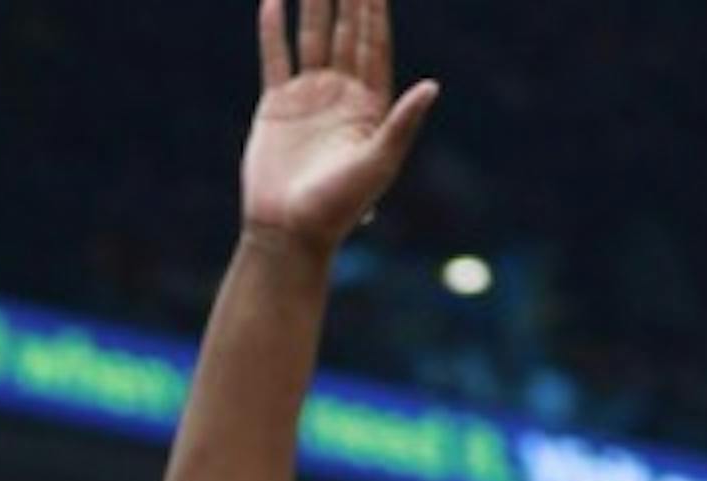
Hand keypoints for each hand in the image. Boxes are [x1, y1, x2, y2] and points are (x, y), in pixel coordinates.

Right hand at [242, 0, 438, 254]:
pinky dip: (273, 30)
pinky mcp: (276, 107)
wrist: (288, 231)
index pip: (374, 45)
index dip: (375, 11)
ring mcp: (308, 98)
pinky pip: (276, 59)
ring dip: (313, 4)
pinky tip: (274, 1)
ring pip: (312, 38)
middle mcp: (341, 95)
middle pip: (346, 33)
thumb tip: (432, 86)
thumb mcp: (378, 164)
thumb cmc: (337, 206)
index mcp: (370, 105)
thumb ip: (402, 123)